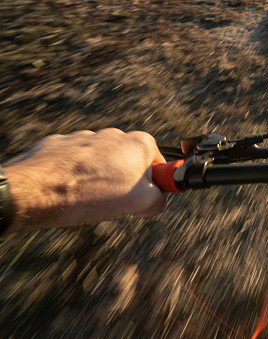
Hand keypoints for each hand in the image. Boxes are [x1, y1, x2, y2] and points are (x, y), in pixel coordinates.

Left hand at [3, 129, 166, 231]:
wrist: (37, 189)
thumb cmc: (90, 193)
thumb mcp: (141, 204)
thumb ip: (159, 200)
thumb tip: (158, 201)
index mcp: (139, 144)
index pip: (160, 165)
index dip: (154, 186)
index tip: (145, 199)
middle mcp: (115, 135)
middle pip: (130, 163)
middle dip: (126, 182)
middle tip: (116, 202)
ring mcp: (86, 138)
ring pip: (102, 163)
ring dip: (99, 179)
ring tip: (88, 199)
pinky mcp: (61, 144)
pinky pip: (76, 162)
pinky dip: (75, 176)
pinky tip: (69, 191)